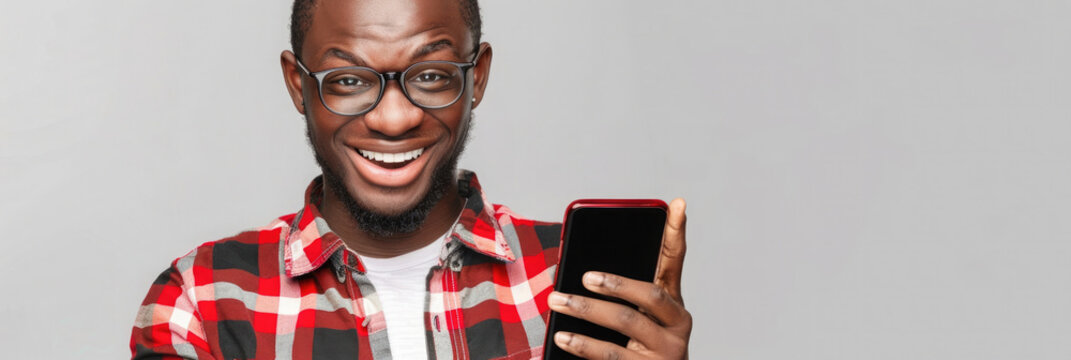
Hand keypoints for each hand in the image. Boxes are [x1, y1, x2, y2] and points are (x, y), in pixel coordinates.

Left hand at [548, 198, 690, 358]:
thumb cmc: (639, 349)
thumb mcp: (638, 321)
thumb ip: (623, 297)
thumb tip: (580, 272)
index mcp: (673, 304)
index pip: (675, 261)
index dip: (675, 232)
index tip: (676, 203)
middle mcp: (677, 324)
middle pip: (649, 295)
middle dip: (615, 283)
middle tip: (585, 277)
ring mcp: (666, 350)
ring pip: (626, 322)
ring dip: (586, 309)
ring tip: (557, 301)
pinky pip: (611, 354)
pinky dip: (584, 345)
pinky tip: (564, 337)